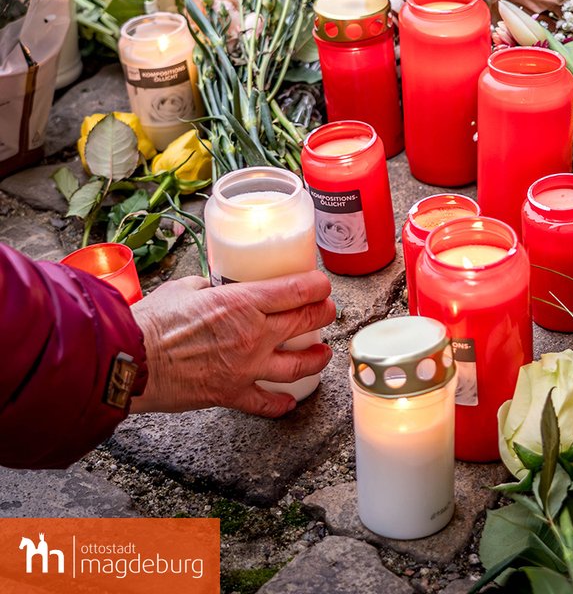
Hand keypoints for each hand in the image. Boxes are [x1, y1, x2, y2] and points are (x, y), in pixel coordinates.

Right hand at [130, 272, 335, 416]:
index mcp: (243, 302)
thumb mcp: (184, 289)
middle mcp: (254, 334)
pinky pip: (267, 403)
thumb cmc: (150, 322)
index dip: (318, 286)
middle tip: (327, 311)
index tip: (321, 285)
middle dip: (324, 314)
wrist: (128, 361)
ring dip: (318, 358)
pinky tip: (290, 401)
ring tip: (323, 353)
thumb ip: (208, 287)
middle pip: (307, 322)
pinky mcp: (232, 393)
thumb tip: (214, 287)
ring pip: (300, 364)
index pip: (299, 291)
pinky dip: (281, 404)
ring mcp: (247, 367)